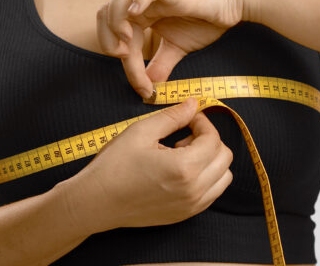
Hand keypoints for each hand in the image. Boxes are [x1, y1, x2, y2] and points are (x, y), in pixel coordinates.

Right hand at [68, 97, 232, 229]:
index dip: (202, 122)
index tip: (188, 116)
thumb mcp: (141, 131)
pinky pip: (211, 193)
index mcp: (184, 168)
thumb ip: (172, 116)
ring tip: (183, 154)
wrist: (95, 202)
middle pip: (224, 157)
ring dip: (210, 160)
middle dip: (209, 140)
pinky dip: (206, 177)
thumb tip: (193, 104)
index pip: (213, 139)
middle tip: (185, 134)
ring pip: (223, 177)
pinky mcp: (185, 214)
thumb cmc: (113, 166)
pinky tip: (180, 170)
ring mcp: (191, 206)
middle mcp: (194, 190)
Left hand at [96, 0, 243, 98]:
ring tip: (128, 39)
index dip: (127, 68)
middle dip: (107, 38)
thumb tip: (149, 88)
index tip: (144, 89)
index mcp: (138, 17)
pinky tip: (136, 13)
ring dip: (116, 19)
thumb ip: (160, 65)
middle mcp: (140, 3)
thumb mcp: (177, 49)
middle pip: (105, 14)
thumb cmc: (204, 20)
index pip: (118, 41)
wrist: (230, 3)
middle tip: (125, 57)